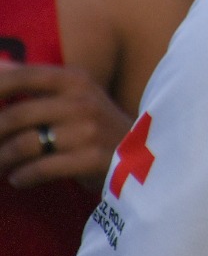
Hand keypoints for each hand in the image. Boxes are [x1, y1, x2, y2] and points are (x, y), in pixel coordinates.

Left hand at [0, 63, 132, 190]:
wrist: (145, 156)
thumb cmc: (94, 125)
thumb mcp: (73, 94)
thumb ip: (35, 80)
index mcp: (75, 80)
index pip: (22, 77)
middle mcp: (83, 100)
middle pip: (16, 115)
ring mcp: (89, 131)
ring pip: (24, 145)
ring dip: (2, 159)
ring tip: (0, 166)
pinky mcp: (92, 159)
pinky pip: (41, 168)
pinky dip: (22, 176)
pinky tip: (18, 178)